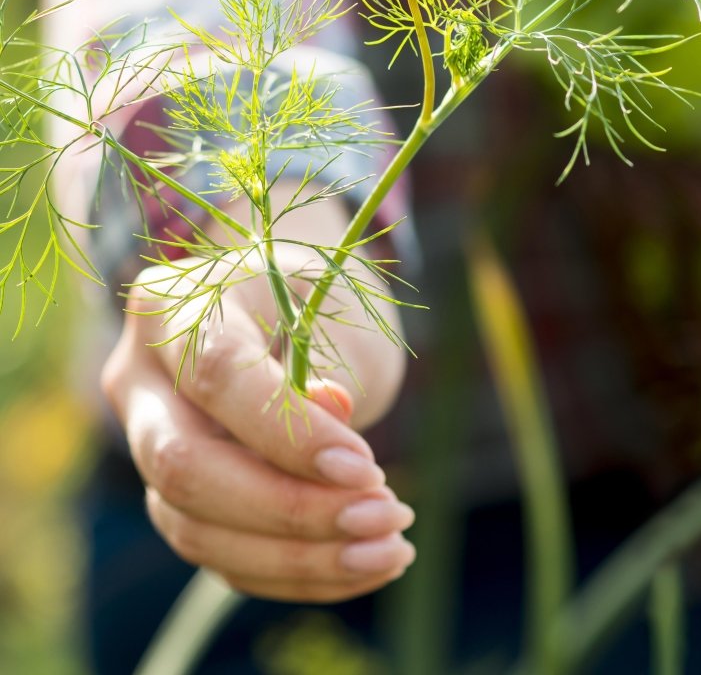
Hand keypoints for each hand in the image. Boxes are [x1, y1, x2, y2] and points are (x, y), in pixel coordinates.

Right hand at [101, 194, 414, 602]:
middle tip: (385, 514)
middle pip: (185, 467)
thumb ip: (328, 360)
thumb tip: (333, 426)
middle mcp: (139, 378)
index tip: (367, 468)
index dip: (289, 434)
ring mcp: (145, 445)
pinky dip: (297, 573)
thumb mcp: (331, 308)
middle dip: (290, 510)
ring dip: (302, 557)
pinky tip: (366, 564)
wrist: (289, 308)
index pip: (217, 376)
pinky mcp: (172, 499)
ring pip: (196, 529)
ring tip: (390, 548)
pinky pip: (220, 557)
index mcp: (174, 305)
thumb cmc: (316, 299)